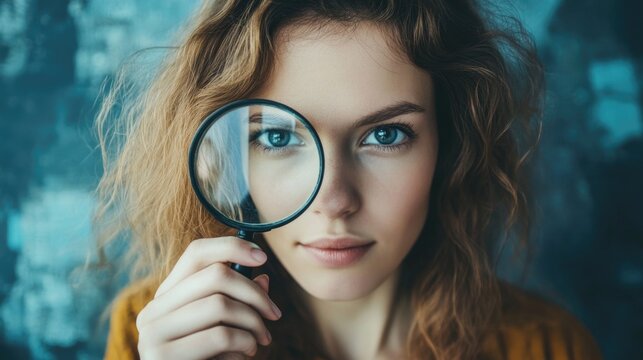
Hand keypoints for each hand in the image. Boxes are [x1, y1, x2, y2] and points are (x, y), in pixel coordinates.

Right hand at [135, 237, 281, 358]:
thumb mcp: (224, 328)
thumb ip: (239, 302)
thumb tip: (263, 277)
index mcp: (166, 297)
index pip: (196, 252)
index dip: (232, 247)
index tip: (263, 257)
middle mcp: (153, 311)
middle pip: (215, 275)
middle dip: (255, 294)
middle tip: (274, 315)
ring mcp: (153, 335)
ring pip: (221, 304)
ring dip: (253, 322)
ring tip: (260, 340)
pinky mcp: (163, 358)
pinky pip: (220, 335)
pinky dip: (244, 343)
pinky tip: (245, 354)